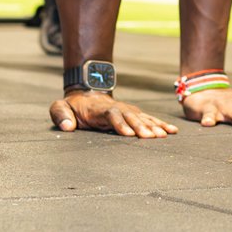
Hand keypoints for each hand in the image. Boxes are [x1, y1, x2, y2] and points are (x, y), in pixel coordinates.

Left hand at [50, 90, 178, 137]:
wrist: (87, 93)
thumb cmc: (72, 106)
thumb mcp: (60, 108)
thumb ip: (60, 116)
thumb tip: (68, 127)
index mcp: (99, 109)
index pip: (111, 115)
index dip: (120, 124)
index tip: (129, 135)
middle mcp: (116, 108)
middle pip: (131, 116)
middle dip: (141, 127)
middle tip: (151, 137)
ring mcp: (127, 110)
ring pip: (142, 117)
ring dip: (153, 126)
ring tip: (164, 136)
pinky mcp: (134, 114)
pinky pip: (149, 118)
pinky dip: (161, 124)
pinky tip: (172, 131)